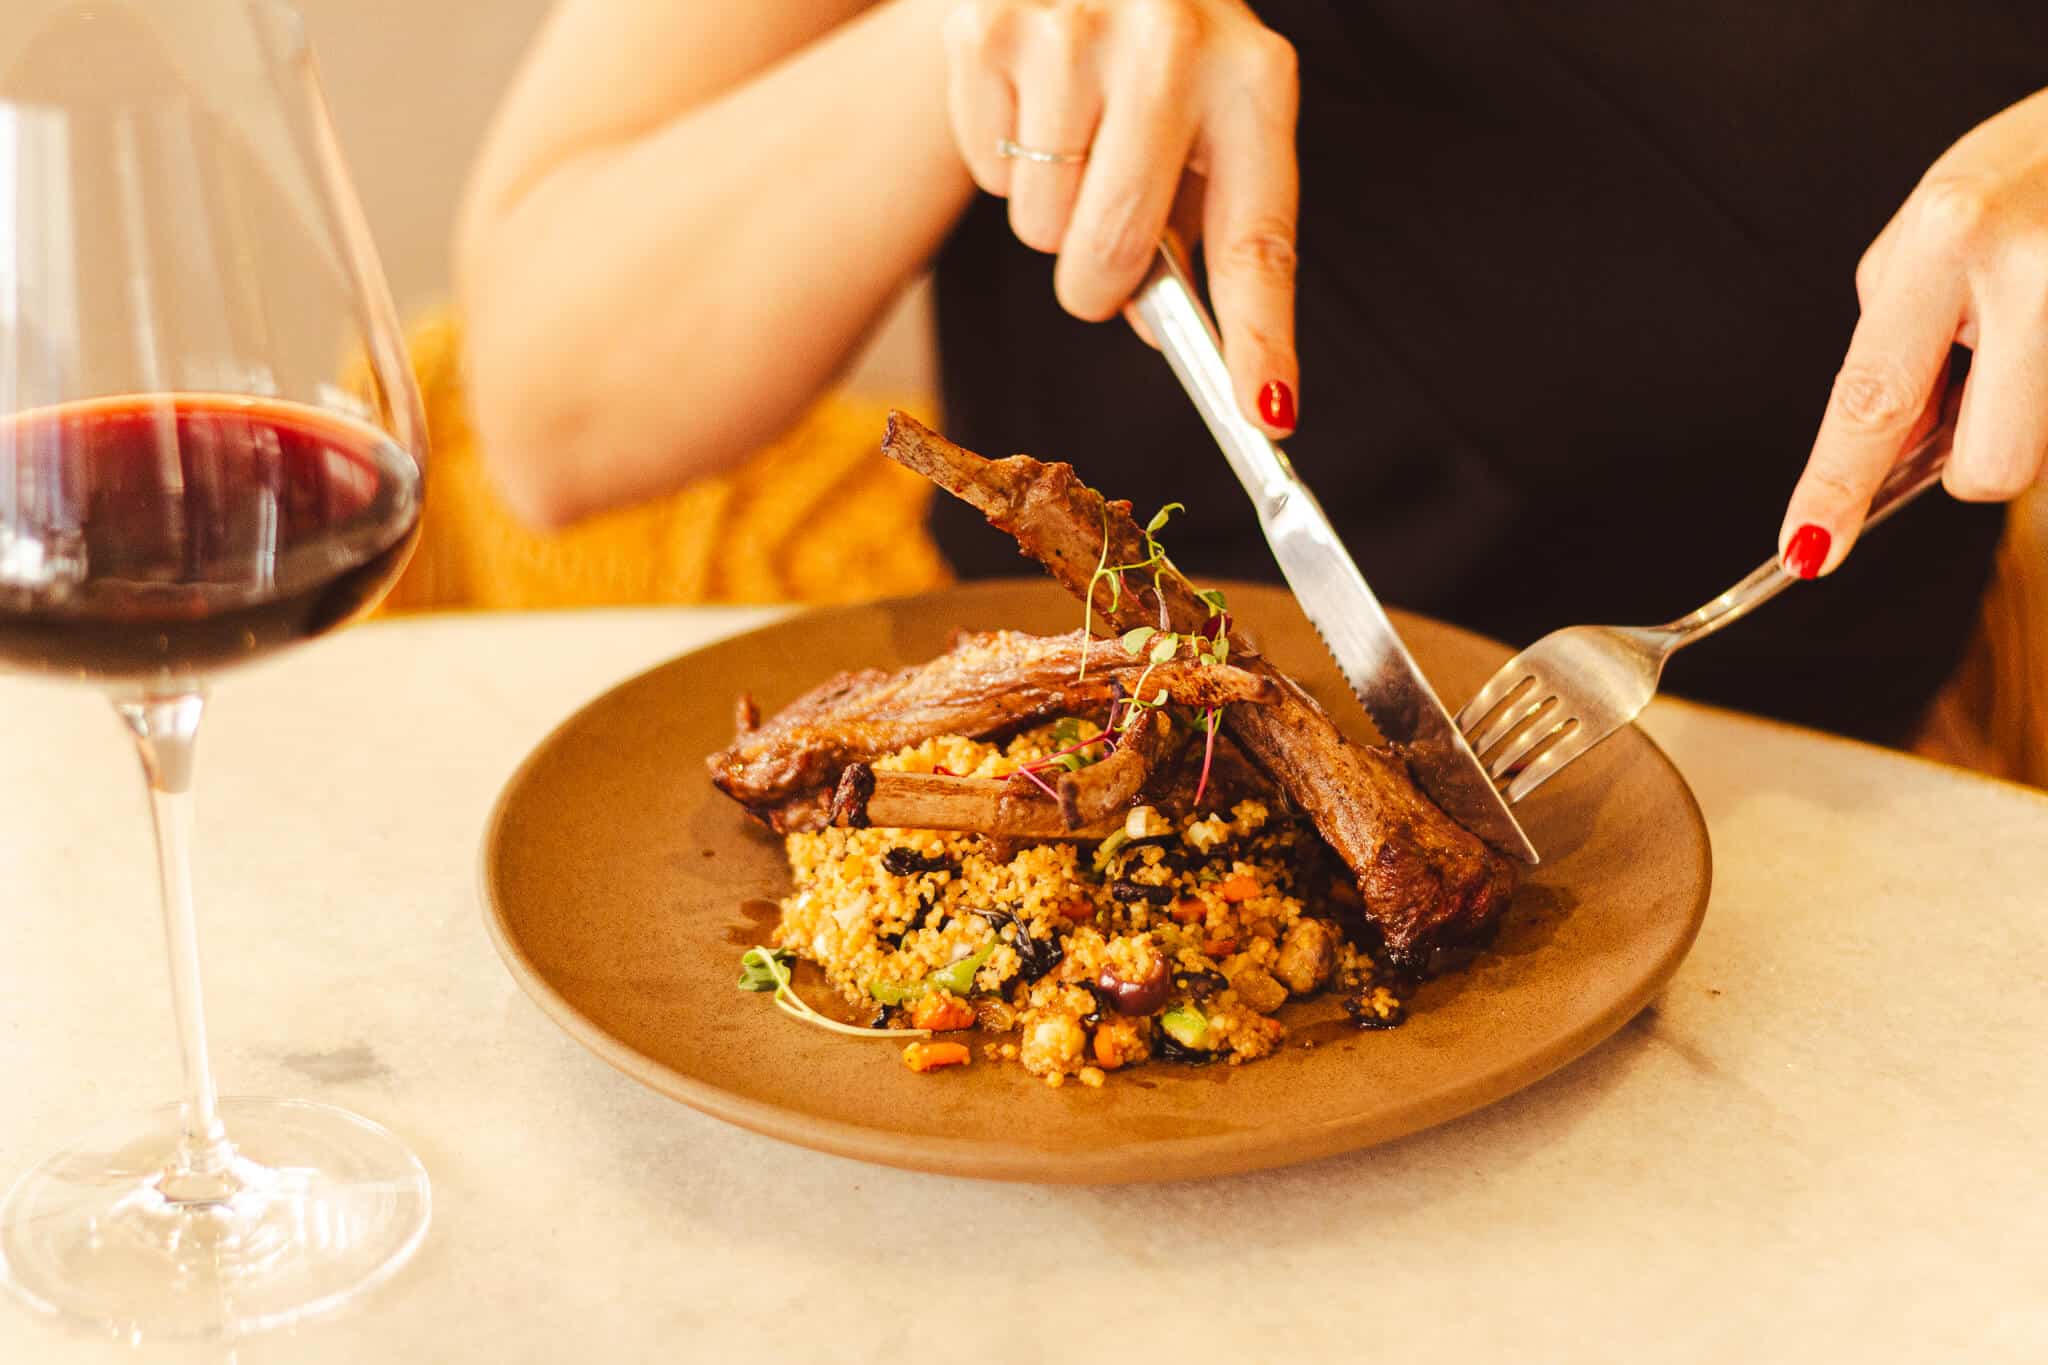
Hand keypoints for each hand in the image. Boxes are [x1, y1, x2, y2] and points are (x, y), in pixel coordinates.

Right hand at [942, 0, 1300, 434]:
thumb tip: (1169, 336)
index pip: (1257, 240)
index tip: (1265, 415)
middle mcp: (1176, 43)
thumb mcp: (1206, 123)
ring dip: (1048, 211)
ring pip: (1042, 225)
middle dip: (1098, 281)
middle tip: (1100, 248)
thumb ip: (1200, 234)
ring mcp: (1077, 28)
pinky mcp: (990, 24)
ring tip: (1070, 131)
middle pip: (1116, 250)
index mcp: (1254, 81)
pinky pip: (988, 173)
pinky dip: (1000, 161)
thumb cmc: (1154, 58)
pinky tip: (1028, 100)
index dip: (1260, 337)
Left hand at [1781, 88, 2047, 576]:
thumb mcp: (1931, 223)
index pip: (1875, 397)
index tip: (1808, 549)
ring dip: (2023, 409)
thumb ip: (1898, 333)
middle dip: (1976, 452)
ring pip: (2041, 450)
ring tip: (2032, 317)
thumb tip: (1891, 440)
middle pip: (1992, 466)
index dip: (1836, 485)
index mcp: (1954, 236)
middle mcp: (2035, 275)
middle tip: (1981, 375)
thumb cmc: (2029, 167)